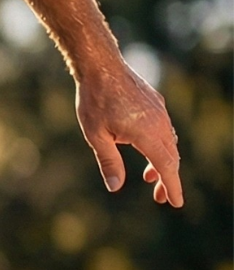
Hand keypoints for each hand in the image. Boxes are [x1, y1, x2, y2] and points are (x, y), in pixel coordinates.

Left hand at [76, 58, 182, 206]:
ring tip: (148, 178)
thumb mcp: (96, 136)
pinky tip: (145, 150)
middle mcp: (159, 123)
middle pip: (170, 158)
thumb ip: (108, 162)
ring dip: (162, 162)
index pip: (165, 166)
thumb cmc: (94, 101)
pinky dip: (159, 146)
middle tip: (159, 198)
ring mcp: (160, 112)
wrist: (102, 67)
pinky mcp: (156, 104)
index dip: (171, 186)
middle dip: (166, 179)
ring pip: (168, 143)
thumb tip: (115, 187)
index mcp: (147, 134)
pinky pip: (164, 130)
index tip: (175, 203)